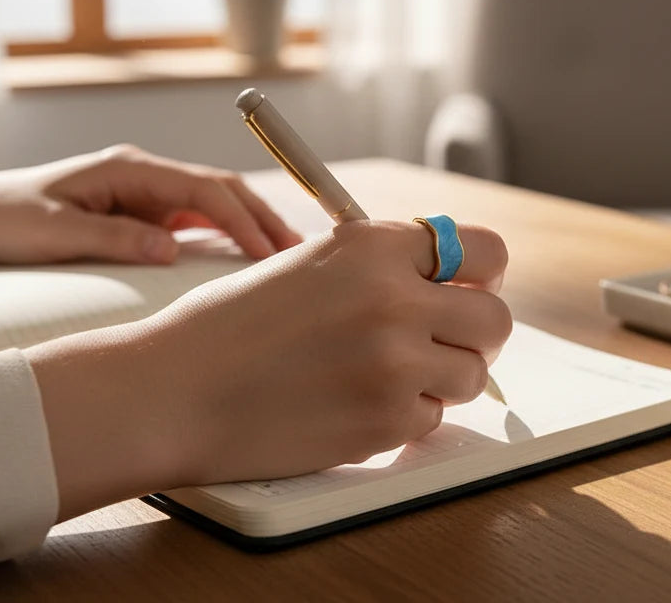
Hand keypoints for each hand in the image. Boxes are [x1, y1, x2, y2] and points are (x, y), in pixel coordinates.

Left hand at [0, 144, 301, 265]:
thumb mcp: (54, 233)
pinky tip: (247, 262)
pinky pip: (199, 222)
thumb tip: (171, 251)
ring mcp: (148, 192)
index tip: (266, 252)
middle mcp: (146, 175)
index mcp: (130, 169)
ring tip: (286, 260)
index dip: (240, 219)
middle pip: (223, 190)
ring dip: (252, 228)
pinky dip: (229, 238)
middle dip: (263, 219)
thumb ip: (114, 239)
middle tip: (299, 255)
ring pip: (217, 205)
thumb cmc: (9, 218)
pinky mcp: (146, 213)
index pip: (204, 189)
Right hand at [26, 220, 511, 519]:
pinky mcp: (386, 422)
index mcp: (375, 246)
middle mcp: (396, 299)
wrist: (175, 391)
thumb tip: (447, 277)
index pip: (485, 251)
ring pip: (472, 374)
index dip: (481, 274)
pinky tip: (356, 403)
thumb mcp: (308, 262)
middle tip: (442, 341)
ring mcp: (396, 364)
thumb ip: (380, 264)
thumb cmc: (229, 325)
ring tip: (387, 374)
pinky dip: (404, 416)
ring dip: (442, 377)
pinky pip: (432, 419)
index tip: (467, 289)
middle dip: (475, 332)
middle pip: (495, 318)